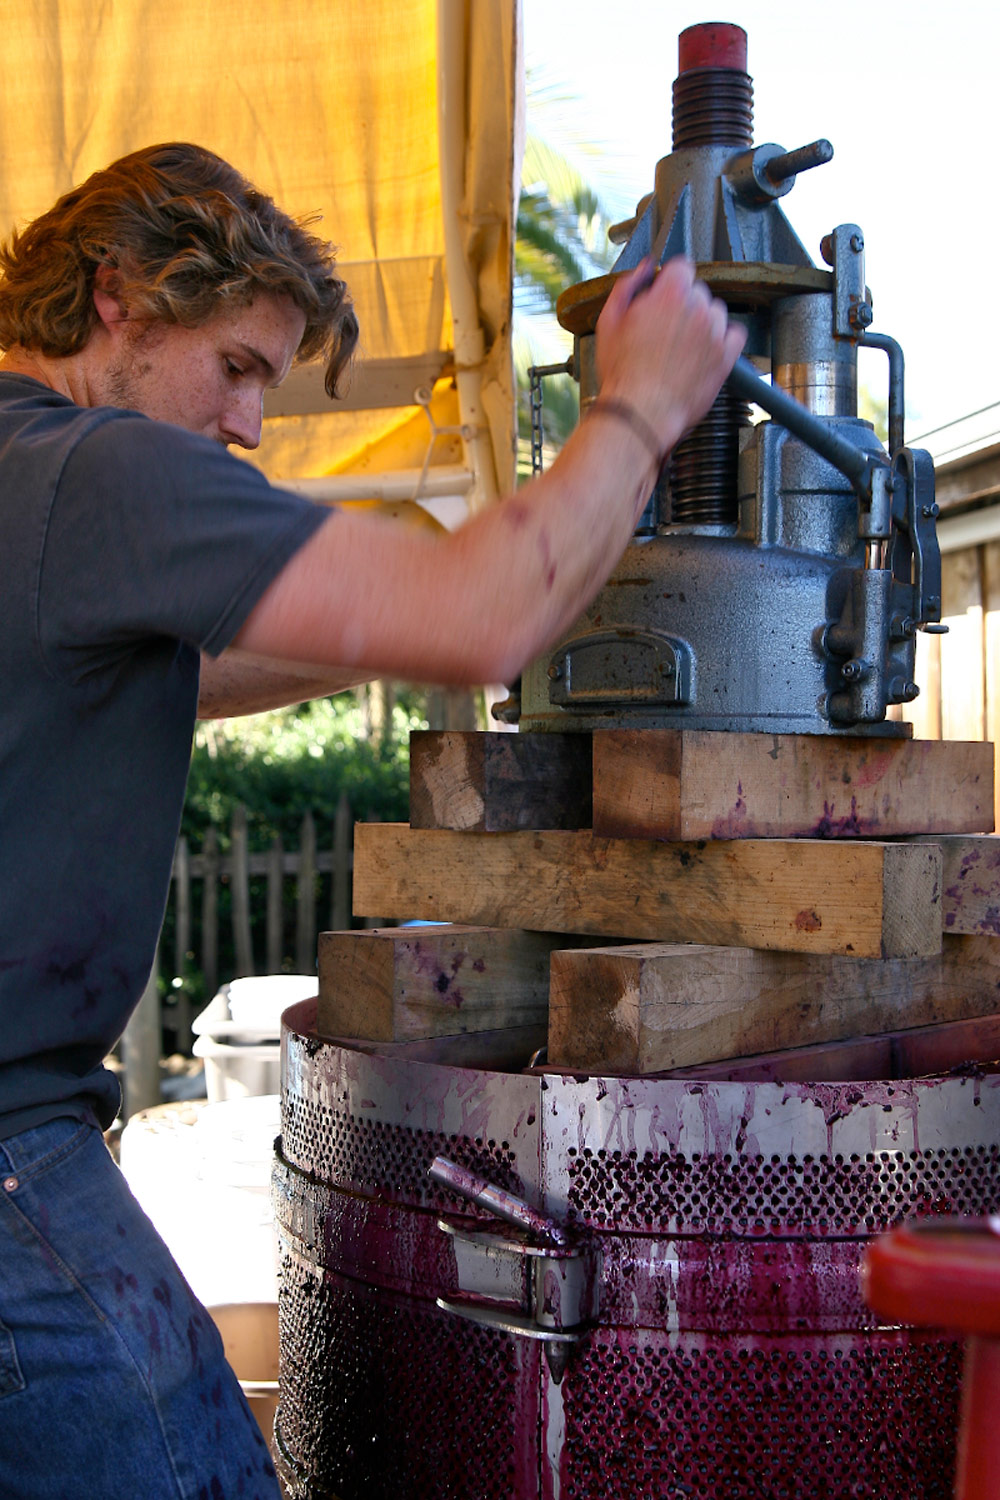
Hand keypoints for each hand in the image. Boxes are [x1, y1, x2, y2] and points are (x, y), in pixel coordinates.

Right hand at [595, 257, 746, 454]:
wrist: (641, 412)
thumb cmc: (623, 374)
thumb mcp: (609, 321)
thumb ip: (628, 286)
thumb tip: (645, 268)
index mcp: (670, 294)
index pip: (683, 266)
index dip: (671, 281)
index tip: (665, 295)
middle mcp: (697, 308)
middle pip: (699, 291)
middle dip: (684, 304)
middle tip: (666, 329)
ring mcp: (715, 332)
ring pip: (716, 312)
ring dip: (703, 322)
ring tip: (683, 346)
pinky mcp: (726, 357)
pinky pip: (736, 334)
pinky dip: (724, 339)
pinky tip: (706, 350)